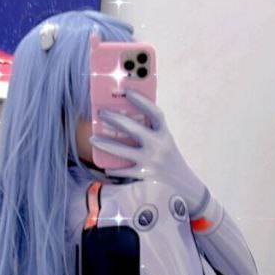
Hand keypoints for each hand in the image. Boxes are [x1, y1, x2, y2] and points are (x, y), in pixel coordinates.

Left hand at [89, 88, 206, 211]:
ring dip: (106, 144)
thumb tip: (126, 115)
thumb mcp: (164, 140)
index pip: (155, 113)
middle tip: (102, 113)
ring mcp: (150, 161)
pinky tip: (106, 167)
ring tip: (92, 139)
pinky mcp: (144, 176)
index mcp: (165, 133)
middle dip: (115, 119)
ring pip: (123, 151)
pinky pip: (124, 171)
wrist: (182, 182)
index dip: (141, 101)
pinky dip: (114, 169)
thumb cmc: (168, 156)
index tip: (127, 91)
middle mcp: (158, 146)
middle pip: (134, 129)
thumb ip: (151, 129)